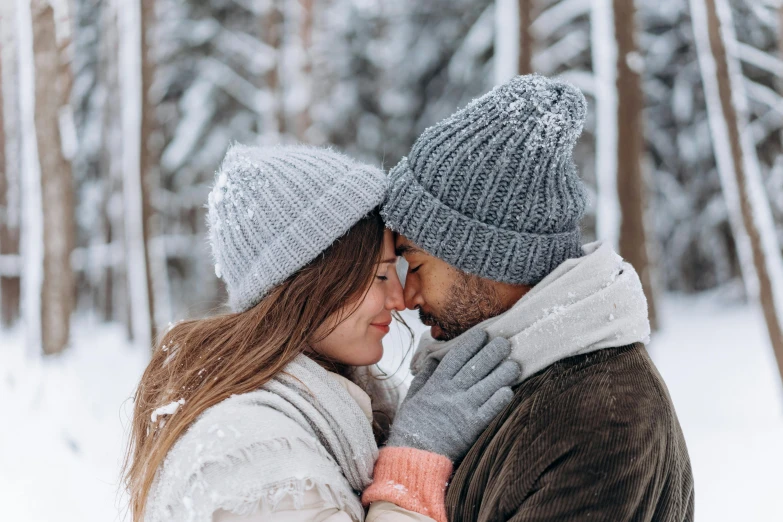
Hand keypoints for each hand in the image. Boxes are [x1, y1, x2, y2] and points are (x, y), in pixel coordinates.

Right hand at [388, 329, 518, 461]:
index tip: (483, 334)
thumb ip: (424, 377)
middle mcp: (451, 393)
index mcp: (436, 384)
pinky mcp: (472, 427)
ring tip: (514, 364)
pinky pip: (490, 410)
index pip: (456, 357)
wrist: (414, 455)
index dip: (471, 344)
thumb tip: (433, 358)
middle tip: (505, 342)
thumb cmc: (412, 426)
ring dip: (502, 373)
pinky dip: (500, 399)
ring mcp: (462, 409)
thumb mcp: (412, 396)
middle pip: (476, 367)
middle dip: (492, 353)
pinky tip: (509, 390)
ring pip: (487, 386)